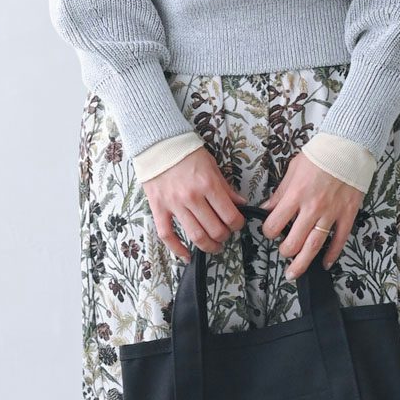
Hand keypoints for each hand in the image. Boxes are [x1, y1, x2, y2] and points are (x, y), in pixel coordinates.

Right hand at [142, 145, 248, 262]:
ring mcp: (174, 204)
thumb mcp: (212, 165)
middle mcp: (192, 196)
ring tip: (214, 246)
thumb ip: (226, 187)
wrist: (159, 144)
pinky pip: (167, 235)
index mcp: (208, 184)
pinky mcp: (158, 208)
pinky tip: (186, 255)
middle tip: (226, 235)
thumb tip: (241, 203)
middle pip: (214, 229)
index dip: (238, 224)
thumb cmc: (187, 153)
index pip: (230, 215)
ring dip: (208, 246)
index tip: (237, 224)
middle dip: (224, 236)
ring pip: (195, 235)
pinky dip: (177, 250)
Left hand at [260, 149, 364, 280]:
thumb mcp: (293, 169)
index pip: (275, 223)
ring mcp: (331, 212)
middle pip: (294, 241)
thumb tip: (268, 208)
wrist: (348, 146)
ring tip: (294, 273)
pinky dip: (332, 254)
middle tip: (284, 253)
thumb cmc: (320, 155)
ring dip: (303, 262)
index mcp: (296, 194)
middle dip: (285, 251)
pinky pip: (339, 239)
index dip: (269, 231)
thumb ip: (281, 192)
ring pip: (314, 245)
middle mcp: (312, 207)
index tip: (270, 231)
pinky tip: (325, 263)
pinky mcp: (347, 213)